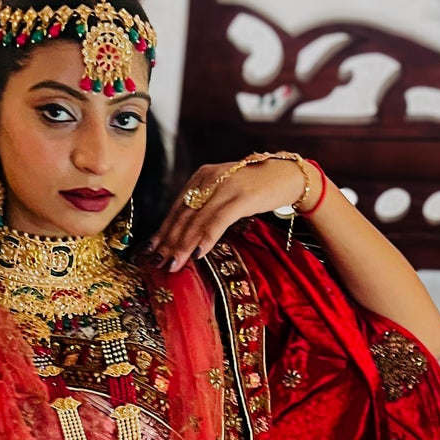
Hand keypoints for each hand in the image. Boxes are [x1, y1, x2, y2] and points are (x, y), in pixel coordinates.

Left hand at [148, 155, 320, 271]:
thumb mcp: (224, 192)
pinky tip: (198, 253)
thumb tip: (185, 234)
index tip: (152, 249)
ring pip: (198, 220)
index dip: (164, 230)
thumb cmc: (255, 188)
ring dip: (184, 245)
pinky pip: (219, 220)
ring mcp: (226, 186)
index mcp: (201, 176)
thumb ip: (205, 206)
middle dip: (170, 241)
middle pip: (184, 214)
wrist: (287, 175)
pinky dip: (207, 238)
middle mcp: (210, 178)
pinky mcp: (242, 196)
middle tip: (159, 262)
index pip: (177, 207)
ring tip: (174, 264)